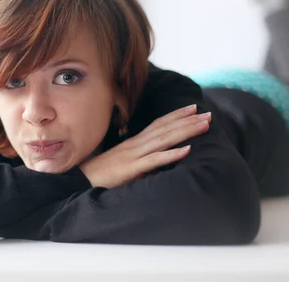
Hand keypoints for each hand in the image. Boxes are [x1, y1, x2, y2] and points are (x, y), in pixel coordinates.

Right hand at [79, 104, 210, 188]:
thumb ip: (140, 160)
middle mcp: (136, 144)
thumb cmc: (102, 174)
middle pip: (165, 128)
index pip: (158, 124)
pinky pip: (155, 160)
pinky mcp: (131, 168)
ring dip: (185, 131)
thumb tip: (155, 163)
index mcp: (134, 142)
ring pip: (164, 139)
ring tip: (203, 125)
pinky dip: (171, 154)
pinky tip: (186, 150)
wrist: (80, 180)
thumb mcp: (124, 164)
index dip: (176, 115)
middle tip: (208, 113)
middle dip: (188, 120)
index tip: (193, 108)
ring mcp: (134, 155)